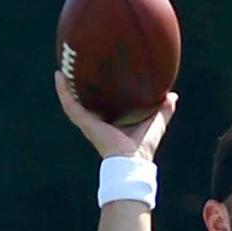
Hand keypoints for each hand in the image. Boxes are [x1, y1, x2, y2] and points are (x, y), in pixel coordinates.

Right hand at [54, 72, 177, 159]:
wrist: (132, 160)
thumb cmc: (144, 147)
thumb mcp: (156, 122)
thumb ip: (164, 109)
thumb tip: (173, 95)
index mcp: (113, 123)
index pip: (104, 106)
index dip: (101, 93)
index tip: (99, 77)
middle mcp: (99, 122)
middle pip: (86, 103)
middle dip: (80, 88)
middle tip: (75, 70)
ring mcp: (89, 123)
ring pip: (73, 103)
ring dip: (65, 88)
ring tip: (61, 70)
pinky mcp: (85, 123)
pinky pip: (70, 105)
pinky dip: (63, 91)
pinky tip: (58, 76)